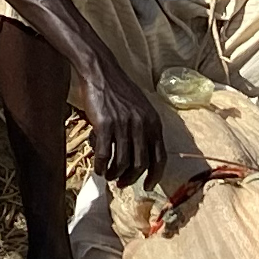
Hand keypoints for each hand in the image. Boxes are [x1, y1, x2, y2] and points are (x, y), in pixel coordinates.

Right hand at [81, 51, 166, 186]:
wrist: (100, 71)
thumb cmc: (118, 91)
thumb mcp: (141, 109)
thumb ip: (145, 129)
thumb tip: (142, 157)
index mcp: (154, 122)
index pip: (160, 157)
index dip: (154, 176)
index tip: (147, 186)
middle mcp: (142, 125)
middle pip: (140, 164)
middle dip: (130, 179)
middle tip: (121, 183)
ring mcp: (124, 125)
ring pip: (122, 162)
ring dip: (114, 174)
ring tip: (108, 175)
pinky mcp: (105, 124)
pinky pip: (104, 154)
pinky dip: (101, 165)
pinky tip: (98, 167)